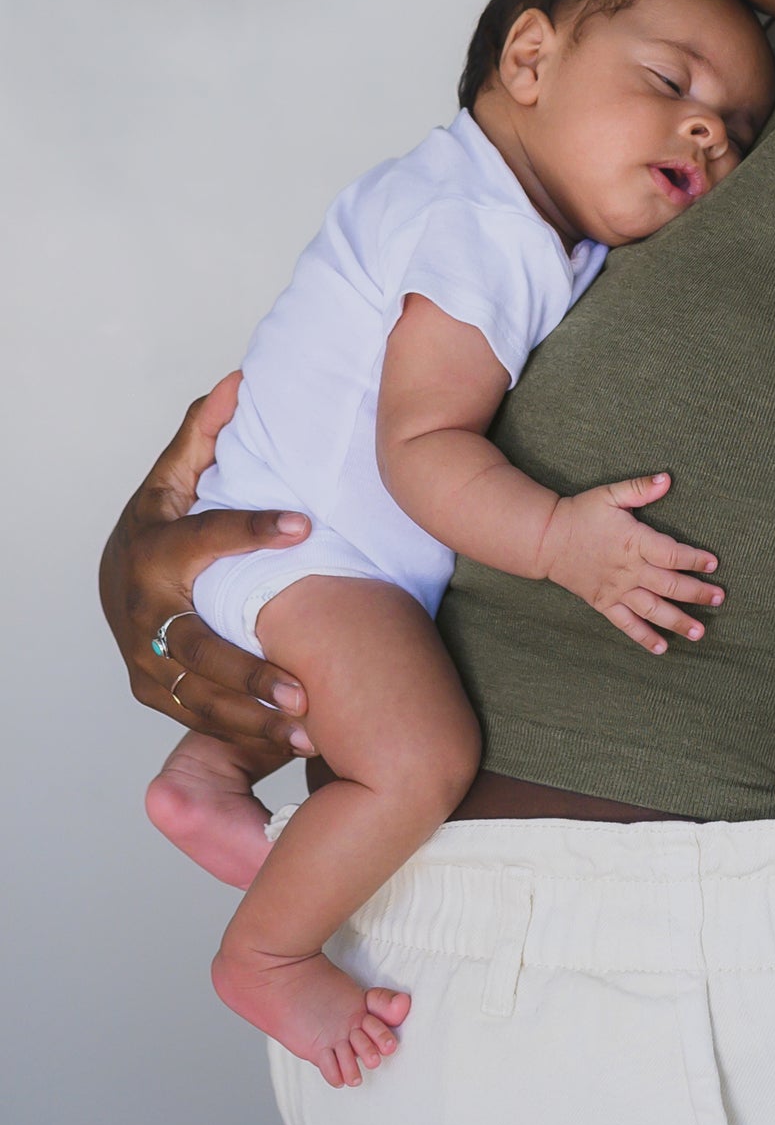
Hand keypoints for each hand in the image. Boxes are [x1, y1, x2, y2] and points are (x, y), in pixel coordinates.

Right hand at [100, 374, 316, 754]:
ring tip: (309, 729)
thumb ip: (205, 434)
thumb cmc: (162, 523)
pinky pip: (197, 719)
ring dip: (252, 718)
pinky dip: (243, 735)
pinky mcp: (153, 690)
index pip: (204, 538)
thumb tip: (239, 379)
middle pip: (197, 648)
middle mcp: (143, 612)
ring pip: (197, 697)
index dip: (250, 530)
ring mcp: (144, 658)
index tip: (302, 526)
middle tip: (304, 690)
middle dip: (249, 672)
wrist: (116, 581)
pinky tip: (293, 745)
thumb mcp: (176, 476)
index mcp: (154, 550)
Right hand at [538, 472, 722, 652]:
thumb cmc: (581, 513)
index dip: (695, 559)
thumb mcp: (610, 494)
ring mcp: (617, 590)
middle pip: (670, 585)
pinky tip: (663, 648)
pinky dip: (645, 637)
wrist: (546, 539)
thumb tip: (667, 478)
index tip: (713, 563)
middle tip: (719, 599)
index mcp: (634, 542)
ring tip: (700, 632)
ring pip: (653, 610)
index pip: (672, 554)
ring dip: (678, 621)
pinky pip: (627, 625)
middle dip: (697, 593)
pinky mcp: (604, 603)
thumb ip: (640, 488)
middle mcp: (629, 570)